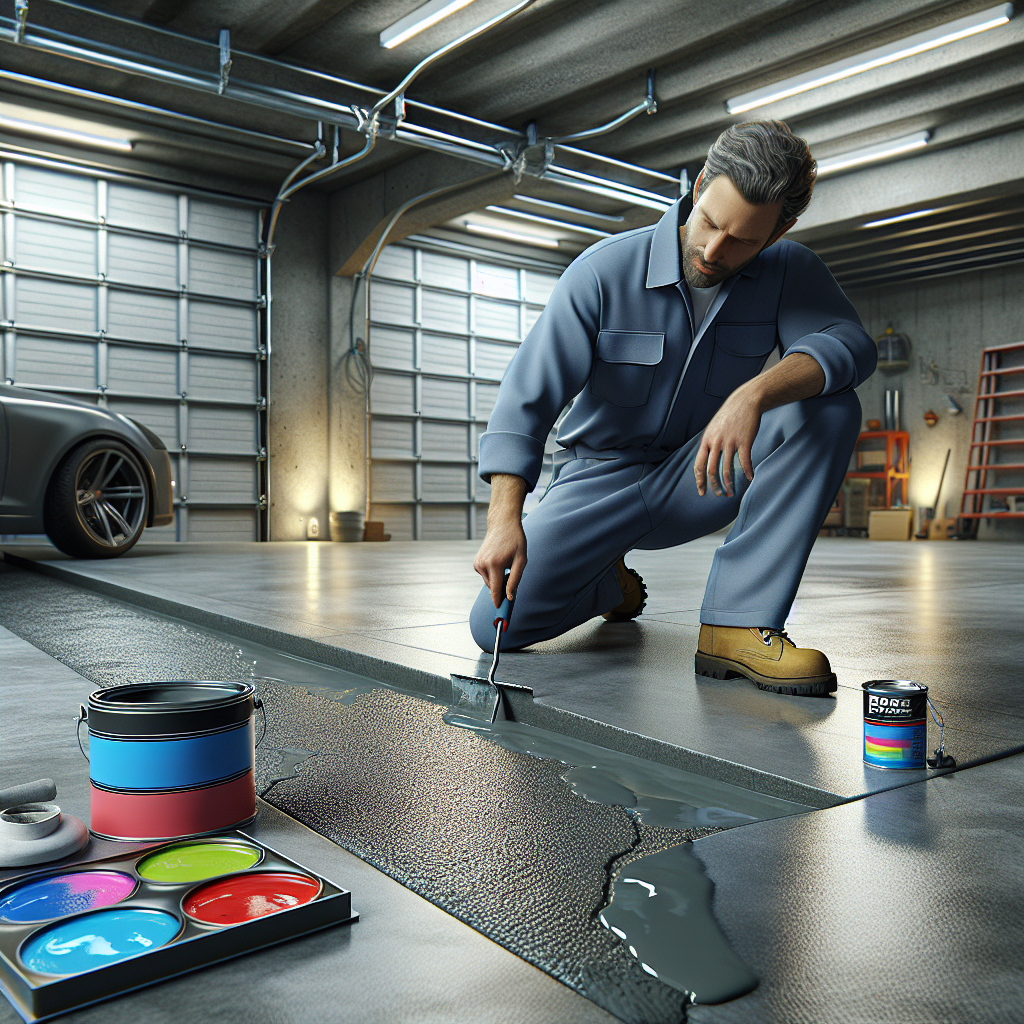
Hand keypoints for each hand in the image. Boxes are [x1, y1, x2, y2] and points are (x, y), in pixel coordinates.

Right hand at [473, 474, 528, 606]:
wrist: (502, 524)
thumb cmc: (515, 540)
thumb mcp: (521, 560)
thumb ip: (515, 580)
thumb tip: (510, 597)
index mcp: (495, 564)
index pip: (495, 590)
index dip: (498, 603)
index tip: (500, 615)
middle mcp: (483, 565)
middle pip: (493, 588)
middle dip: (502, 588)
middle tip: (512, 578)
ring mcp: (477, 563)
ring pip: (489, 583)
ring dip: (498, 579)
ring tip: (506, 564)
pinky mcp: (476, 563)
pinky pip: (486, 576)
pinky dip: (493, 574)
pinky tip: (499, 561)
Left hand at [694, 384, 760, 497]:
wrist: (746, 401)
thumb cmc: (730, 415)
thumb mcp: (714, 428)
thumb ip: (710, 443)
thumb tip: (707, 459)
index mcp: (707, 440)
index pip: (699, 464)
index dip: (699, 480)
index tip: (701, 491)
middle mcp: (716, 442)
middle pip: (711, 469)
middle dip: (713, 485)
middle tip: (718, 494)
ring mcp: (730, 442)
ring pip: (727, 468)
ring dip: (729, 483)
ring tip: (731, 492)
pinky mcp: (744, 441)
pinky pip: (744, 461)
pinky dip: (747, 472)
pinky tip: (750, 479)